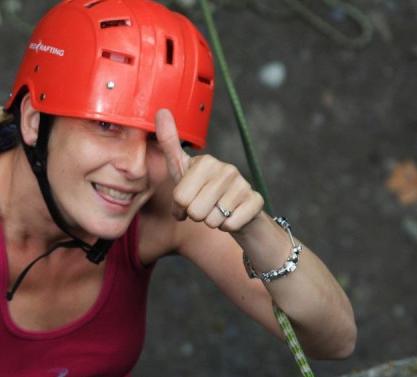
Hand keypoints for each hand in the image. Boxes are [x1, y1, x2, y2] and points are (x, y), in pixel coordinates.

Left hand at [155, 108, 263, 231]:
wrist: (235, 211)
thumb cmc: (202, 190)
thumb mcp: (181, 170)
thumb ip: (169, 144)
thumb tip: (161, 110)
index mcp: (205, 162)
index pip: (180, 198)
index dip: (181, 207)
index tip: (189, 199)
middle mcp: (226, 169)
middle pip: (195, 211)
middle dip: (196, 215)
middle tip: (204, 206)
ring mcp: (243, 184)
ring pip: (213, 220)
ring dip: (212, 221)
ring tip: (218, 210)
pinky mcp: (256, 201)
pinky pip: (230, 225)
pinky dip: (227, 226)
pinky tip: (231, 215)